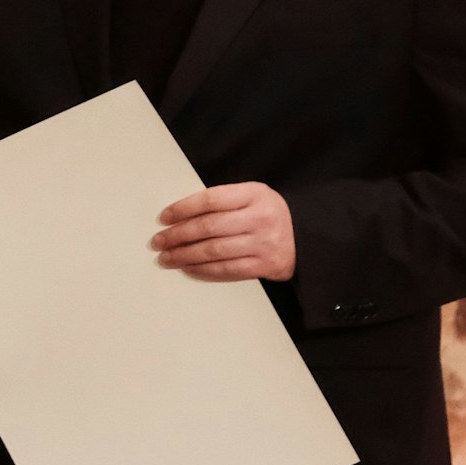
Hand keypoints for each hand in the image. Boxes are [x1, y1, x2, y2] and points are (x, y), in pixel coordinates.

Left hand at [151, 182, 295, 281]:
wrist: (308, 238)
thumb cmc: (269, 214)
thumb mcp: (253, 196)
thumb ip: (224, 201)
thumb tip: (181, 215)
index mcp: (254, 194)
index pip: (210, 200)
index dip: (183, 208)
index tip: (164, 217)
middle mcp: (260, 217)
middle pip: (208, 227)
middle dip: (177, 235)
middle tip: (157, 241)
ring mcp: (264, 243)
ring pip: (214, 250)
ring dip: (184, 255)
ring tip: (166, 258)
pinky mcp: (266, 265)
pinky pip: (227, 269)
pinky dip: (203, 270)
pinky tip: (188, 268)